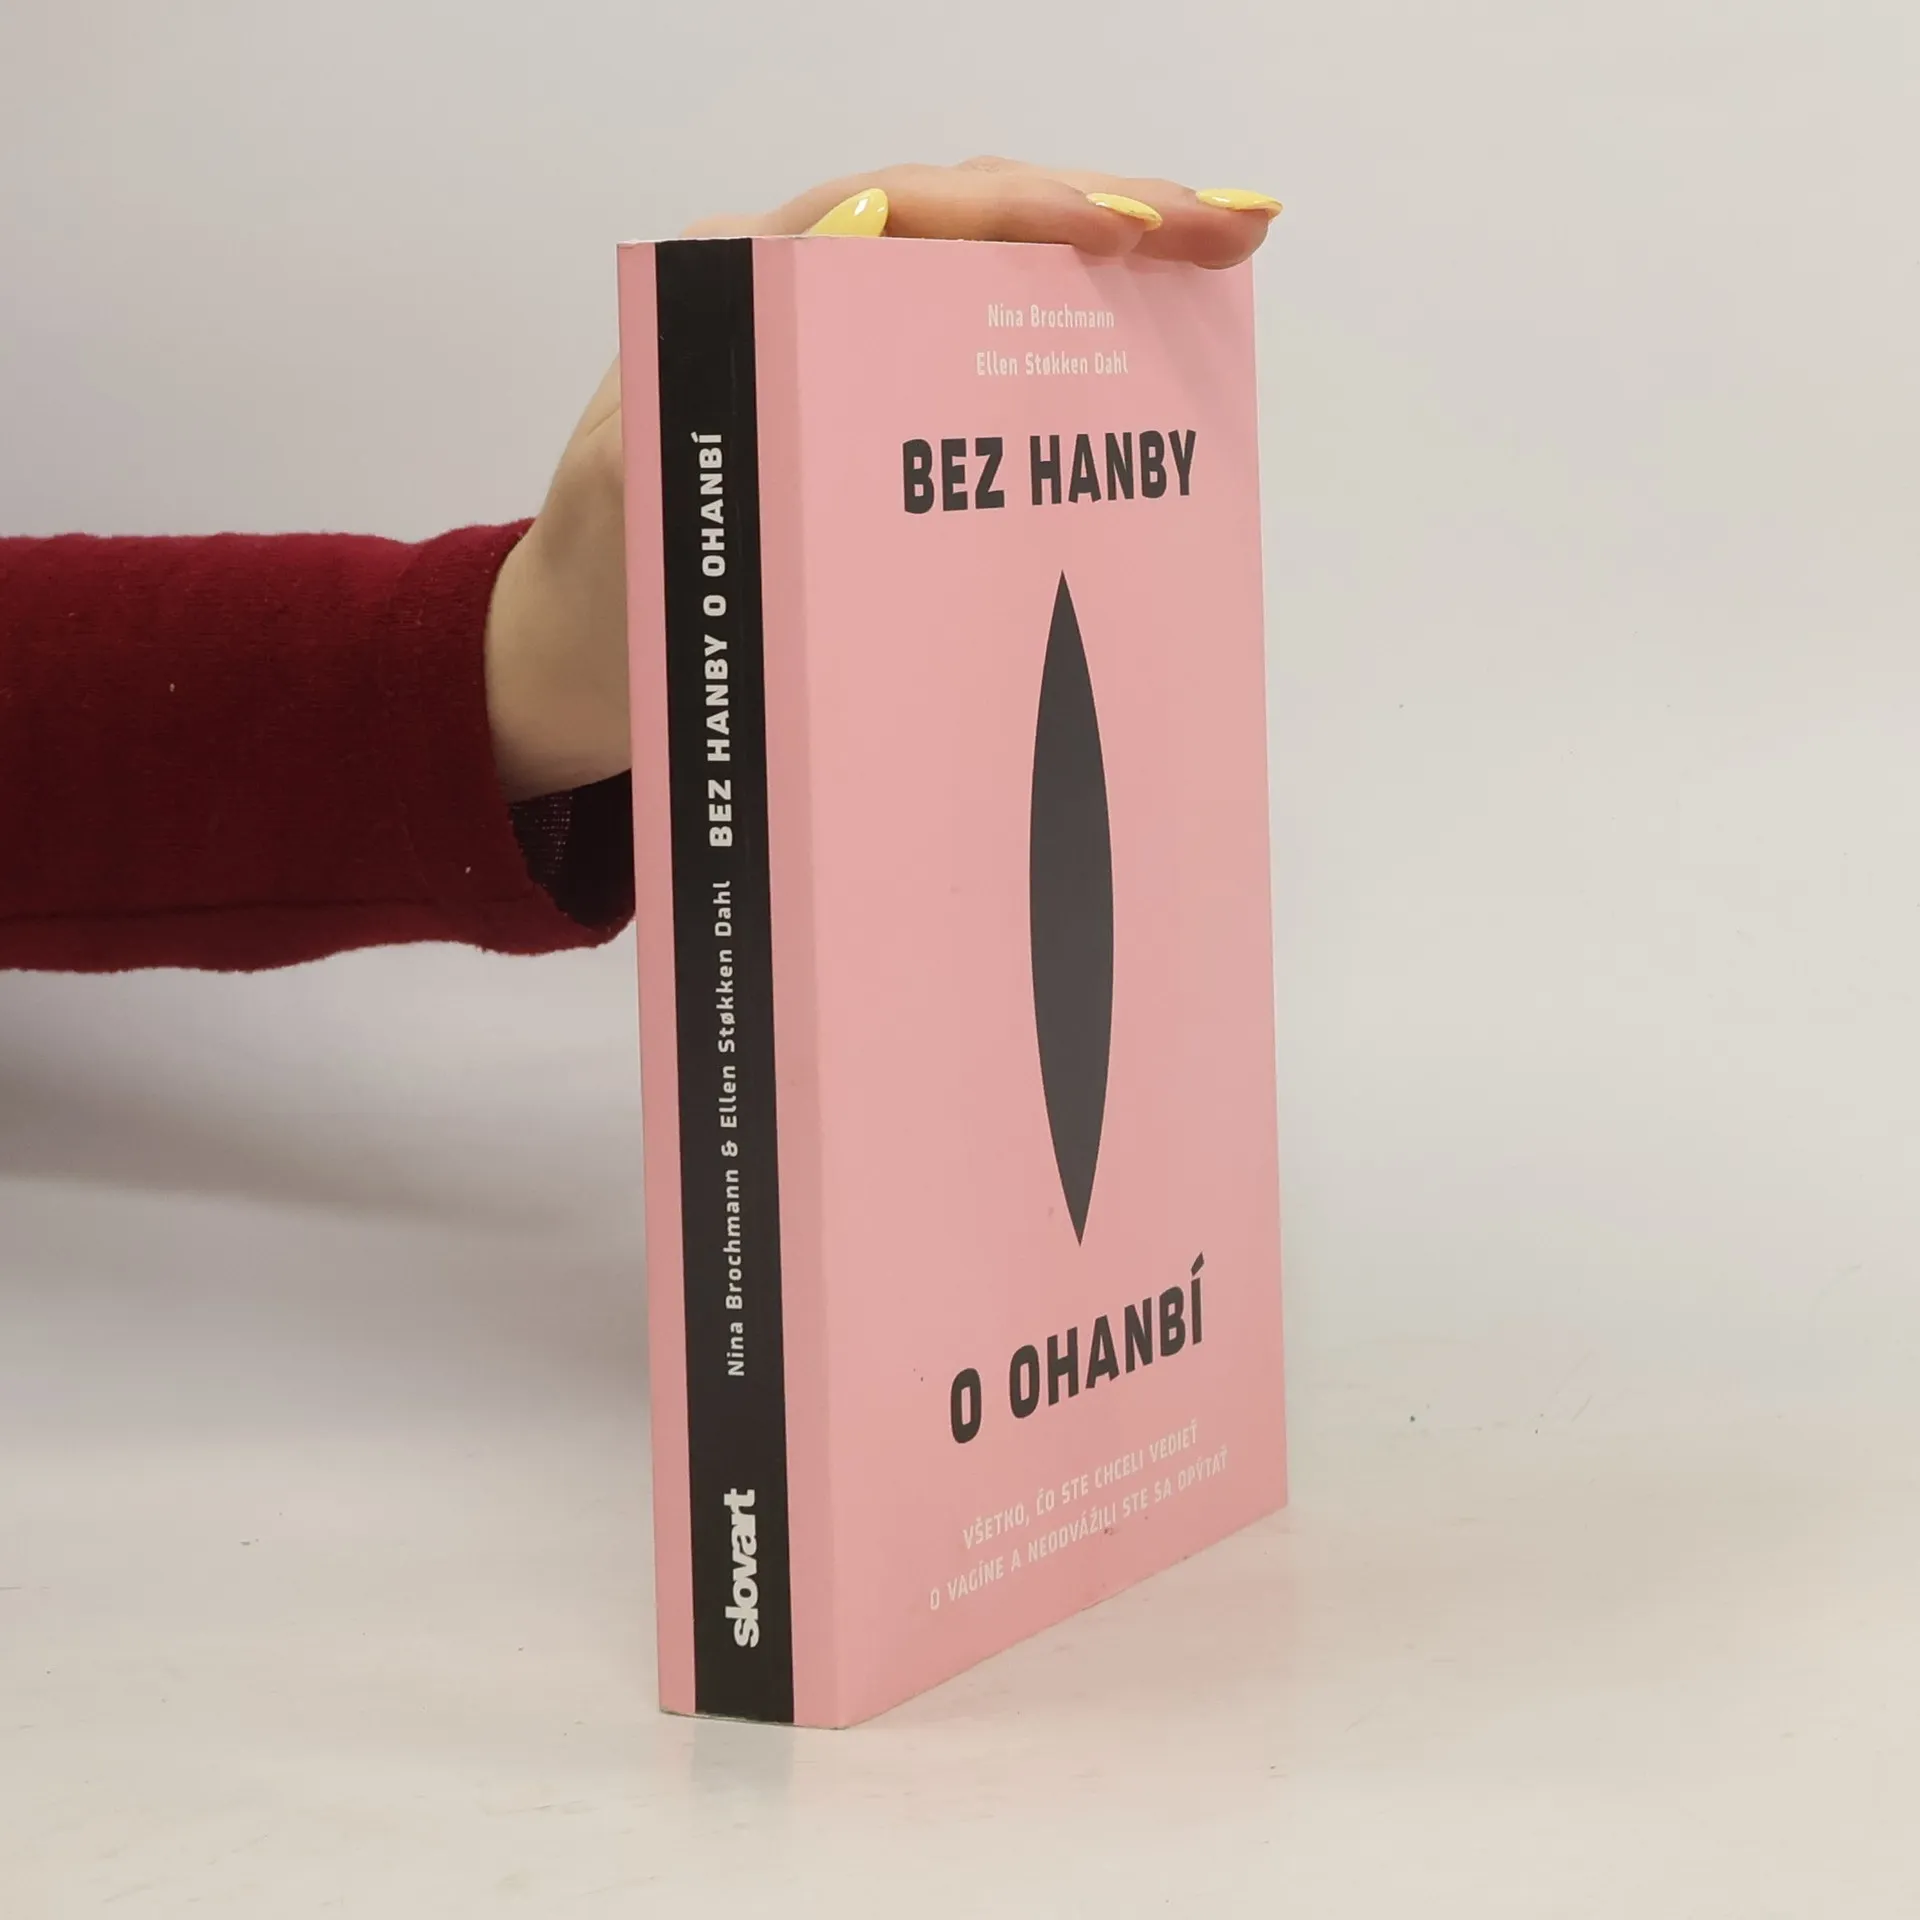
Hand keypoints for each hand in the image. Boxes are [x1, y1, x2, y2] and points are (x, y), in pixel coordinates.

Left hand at [484, 159, 1282, 801]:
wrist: (585, 667)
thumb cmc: (610, 601)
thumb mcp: (634, 512)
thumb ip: (706, 410)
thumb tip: (827, 293)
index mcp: (739, 298)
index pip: (900, 209)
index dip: (1019, 210)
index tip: (1124, 231)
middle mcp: (797, 301)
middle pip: (965, 222)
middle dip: (1100, 215)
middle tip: (1225, 232)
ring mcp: (839, 356)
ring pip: (983, 282)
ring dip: (1099, 270)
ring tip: (1213, 262)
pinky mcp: (867, 418)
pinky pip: (973, 360)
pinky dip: (1061, 348)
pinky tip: (1142, 357)